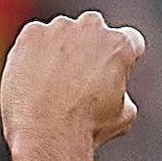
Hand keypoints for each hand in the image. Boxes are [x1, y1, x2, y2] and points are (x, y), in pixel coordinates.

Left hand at [0, 11, 143, 156]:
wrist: (47, 132)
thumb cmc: (86, 128)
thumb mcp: (123, 116)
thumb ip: (122, 93)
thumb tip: (116, 92)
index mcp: (120, 45)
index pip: (130, 40)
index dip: (122, 56)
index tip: (112, 67)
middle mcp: (92, 27)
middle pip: (93, 30)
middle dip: (88, 48)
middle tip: (77, 79)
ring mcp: (59, 28)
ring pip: (61, 34)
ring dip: (59, 50)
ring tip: (50, 85)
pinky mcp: (32, 33)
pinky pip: (34, 38)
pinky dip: (33, 54)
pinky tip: (32, 80)